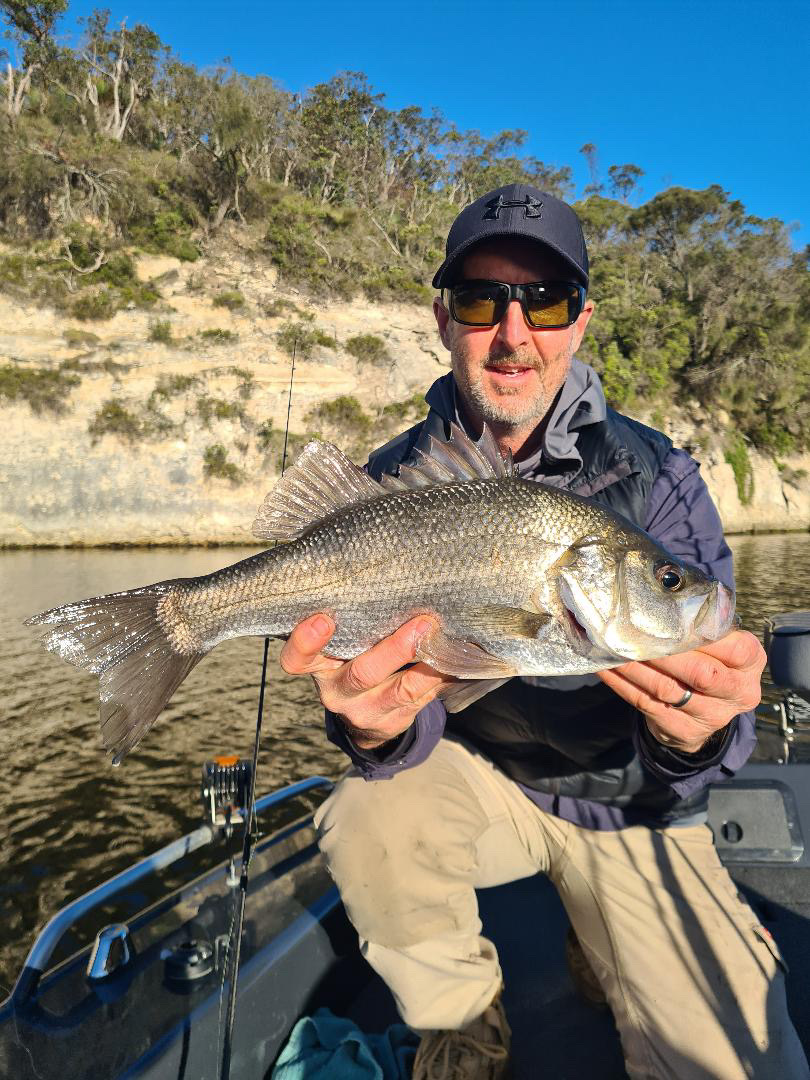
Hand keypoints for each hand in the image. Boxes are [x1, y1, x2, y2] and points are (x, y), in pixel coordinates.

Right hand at [279, 614, 456, 749]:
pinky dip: (441, 678)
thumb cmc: (353, 659)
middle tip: (422, 623)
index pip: (298, 659)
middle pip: (361, 674)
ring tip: (447, 642)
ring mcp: (364, 712)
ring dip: (427, 666)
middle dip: (394, 650)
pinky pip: (422, 700)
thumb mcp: (341, 644)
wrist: (364, 716)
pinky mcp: (392, 723)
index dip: (306, 641)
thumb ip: (353, 622)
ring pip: (399, 691)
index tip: (323, 619)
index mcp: (317, 666)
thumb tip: (392, 580)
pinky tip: (457, 661)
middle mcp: (336, 692)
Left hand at [597, 630, 765, 753]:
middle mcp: (738, 692)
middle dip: (663, 653)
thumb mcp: (722, 646)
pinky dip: (622, 684)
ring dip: (635, 666)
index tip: (671, 619)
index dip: (702, 635)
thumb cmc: (712, 664)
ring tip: (612, 647)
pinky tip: (606, 667)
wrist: (707, 714)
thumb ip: (705, 627)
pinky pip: (646, 704)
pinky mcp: (683, 730)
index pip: (734, 647)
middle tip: (633, 633)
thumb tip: (663, 598)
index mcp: (750, 663)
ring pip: (667, 688)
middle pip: (701, 673)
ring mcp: (712, 716)